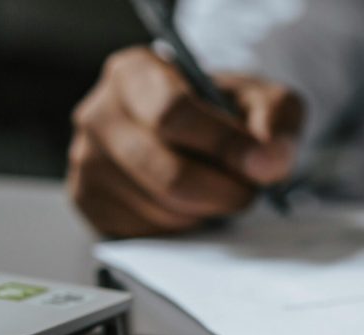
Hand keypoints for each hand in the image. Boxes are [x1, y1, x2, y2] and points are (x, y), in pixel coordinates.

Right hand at [67, 46, 303, 236]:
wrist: (194, 131)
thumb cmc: (223, 110)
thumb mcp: (262, 98)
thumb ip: (276, 119)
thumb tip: (268, 163)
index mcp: (135, 73)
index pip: (173, 114)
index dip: (225, 146)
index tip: (262, 166)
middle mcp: (98, 115)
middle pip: (170, 174)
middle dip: (224, 191)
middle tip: (248, 189)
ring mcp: (86, 162)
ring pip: (163, 210)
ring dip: (207, 210)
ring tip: (218, 188)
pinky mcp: (90, 204)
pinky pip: (147, 233)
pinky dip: (182, 227)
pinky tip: (189, 204)